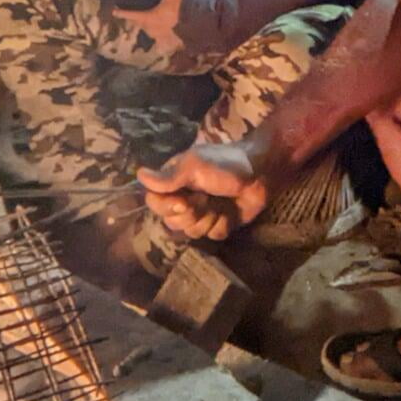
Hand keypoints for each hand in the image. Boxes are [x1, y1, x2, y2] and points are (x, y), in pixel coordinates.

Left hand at [111, 0, 185, 51]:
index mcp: (151, 17)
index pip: (133, 14)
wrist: (203, 21)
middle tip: (137, 18)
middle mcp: (154, 30)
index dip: (123, 13)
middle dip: (139, 22)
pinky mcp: (175, 44)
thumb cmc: (185, 3)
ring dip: (150, 30)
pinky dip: (164, 42)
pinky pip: (165, 45)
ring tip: (152, 27)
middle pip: (142, 26)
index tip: (115, 12)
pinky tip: (167, 41)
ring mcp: (165, 38)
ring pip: (152, 35)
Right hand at [137, 141, 272, 240]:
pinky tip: (231, 212)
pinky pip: (212, 236)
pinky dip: (222, 224)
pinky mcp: (220, 223)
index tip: (183, 199)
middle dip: (191, 213)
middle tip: (206, 198)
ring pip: (191, 232)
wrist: (261, 174)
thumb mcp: (195, 166)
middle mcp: (185, 197)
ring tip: (219, 203)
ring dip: (208, 218)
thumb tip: (139, 175)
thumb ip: (168, 176)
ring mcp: (203, 212)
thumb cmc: (226, 164)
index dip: (167, 206)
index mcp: (175, 181)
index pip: (154, 203)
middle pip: (171, 221)